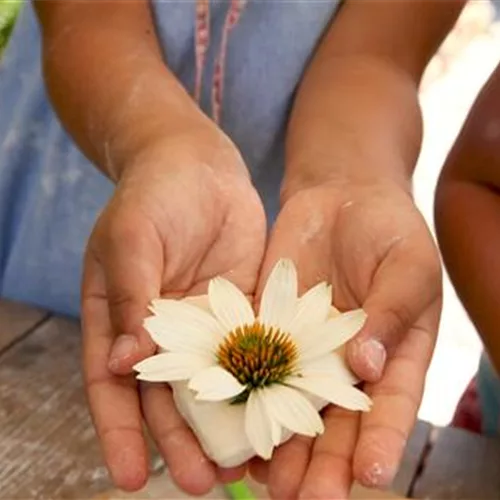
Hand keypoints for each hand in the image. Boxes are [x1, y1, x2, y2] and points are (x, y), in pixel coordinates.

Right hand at [81, 132, 266, 493]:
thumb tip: (124, 364)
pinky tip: (277, 412)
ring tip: (240, 467)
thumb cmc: (153, 195)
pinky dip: (262, 383)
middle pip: (168, 396)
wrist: (198, 164)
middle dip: (179, 440)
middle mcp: (162, 331)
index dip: (120, 432)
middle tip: (198, 482)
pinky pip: (253, 353)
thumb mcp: (133, 241)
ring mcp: (205, 324)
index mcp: (121, 318)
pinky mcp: (244, 311)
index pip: (114, 385)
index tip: (129, 477)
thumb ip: (131, 300)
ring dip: (224, 423)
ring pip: (215, 384)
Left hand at [249, 179, 440, 498]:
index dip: (381, 440)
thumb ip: (391, 313)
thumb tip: (369, 366)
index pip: (391, 406)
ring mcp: (308, 347)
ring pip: (294, 404)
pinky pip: (258, 366)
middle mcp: (349, 361)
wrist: (342, 195)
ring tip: (268, 483)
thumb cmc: (389, 228)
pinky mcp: (271, 327)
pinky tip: (235, 426)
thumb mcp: (406, 265)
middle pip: (338, 421)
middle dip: (324, 462)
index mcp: (396, 352)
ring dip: (282, 444)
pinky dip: (247, 396)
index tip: (369, 474)